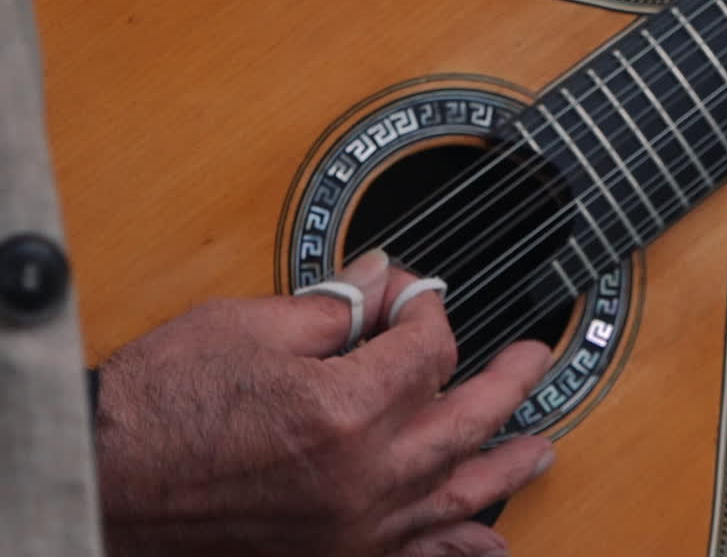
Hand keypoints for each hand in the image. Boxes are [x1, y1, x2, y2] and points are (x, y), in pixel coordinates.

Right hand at [94, 250, 552, 555]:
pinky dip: (459, 549)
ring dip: (507, 465)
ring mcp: (355, 525)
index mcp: (348, 408)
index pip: (429, 349)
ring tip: (542, 448)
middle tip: (532, 357)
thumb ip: (333, 304)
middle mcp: (365, 475)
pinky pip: (417, 555)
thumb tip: (382, 276)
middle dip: (507, 380)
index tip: (417, 295)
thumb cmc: (159, 408)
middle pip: (466, 418)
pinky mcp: (334, 554)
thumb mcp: (246, 326)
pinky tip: (490, 545)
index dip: (429, 309)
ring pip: (459, 491)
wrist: (104, 483)